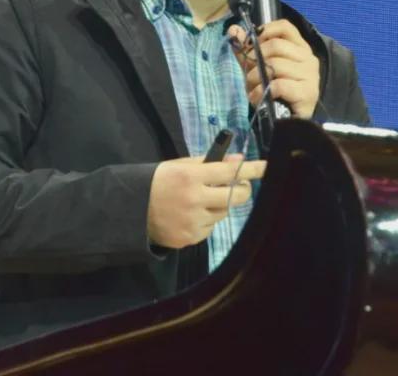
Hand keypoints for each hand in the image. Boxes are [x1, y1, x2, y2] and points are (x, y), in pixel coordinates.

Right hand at [147, 154, 266, 248]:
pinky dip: (206, 220)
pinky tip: (190, 215)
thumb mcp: (179, 166)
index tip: (267, 167)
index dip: (251, 169)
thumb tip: (238, 159)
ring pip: (223, 213)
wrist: (130, 210)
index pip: (229, 172)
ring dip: (219, 205)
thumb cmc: (158, 182)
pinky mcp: (190, 238)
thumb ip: (209, 162)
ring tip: (201, 200)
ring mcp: (193, 221)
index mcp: (191, 177)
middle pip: (235, 196)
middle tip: (238, 185)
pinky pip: (210, 228)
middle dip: (242, 189)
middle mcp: (194, 199)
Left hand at [228, 19, 319, 118]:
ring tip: (252, 88)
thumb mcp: (257, 67)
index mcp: (300, 48)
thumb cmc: (274, 92)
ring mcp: (311, 76)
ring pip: (276, 65)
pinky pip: (278, 85)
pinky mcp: (307, 93)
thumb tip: (233, 29)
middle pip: (276, 45)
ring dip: (255, 77)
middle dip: (255, 58)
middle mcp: (309, 58)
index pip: (285, 27)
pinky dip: (261, 92)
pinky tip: (257, 98)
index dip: (265, 31)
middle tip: (248, 74)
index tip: (252, 46)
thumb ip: (247, 49)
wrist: (288, 122)